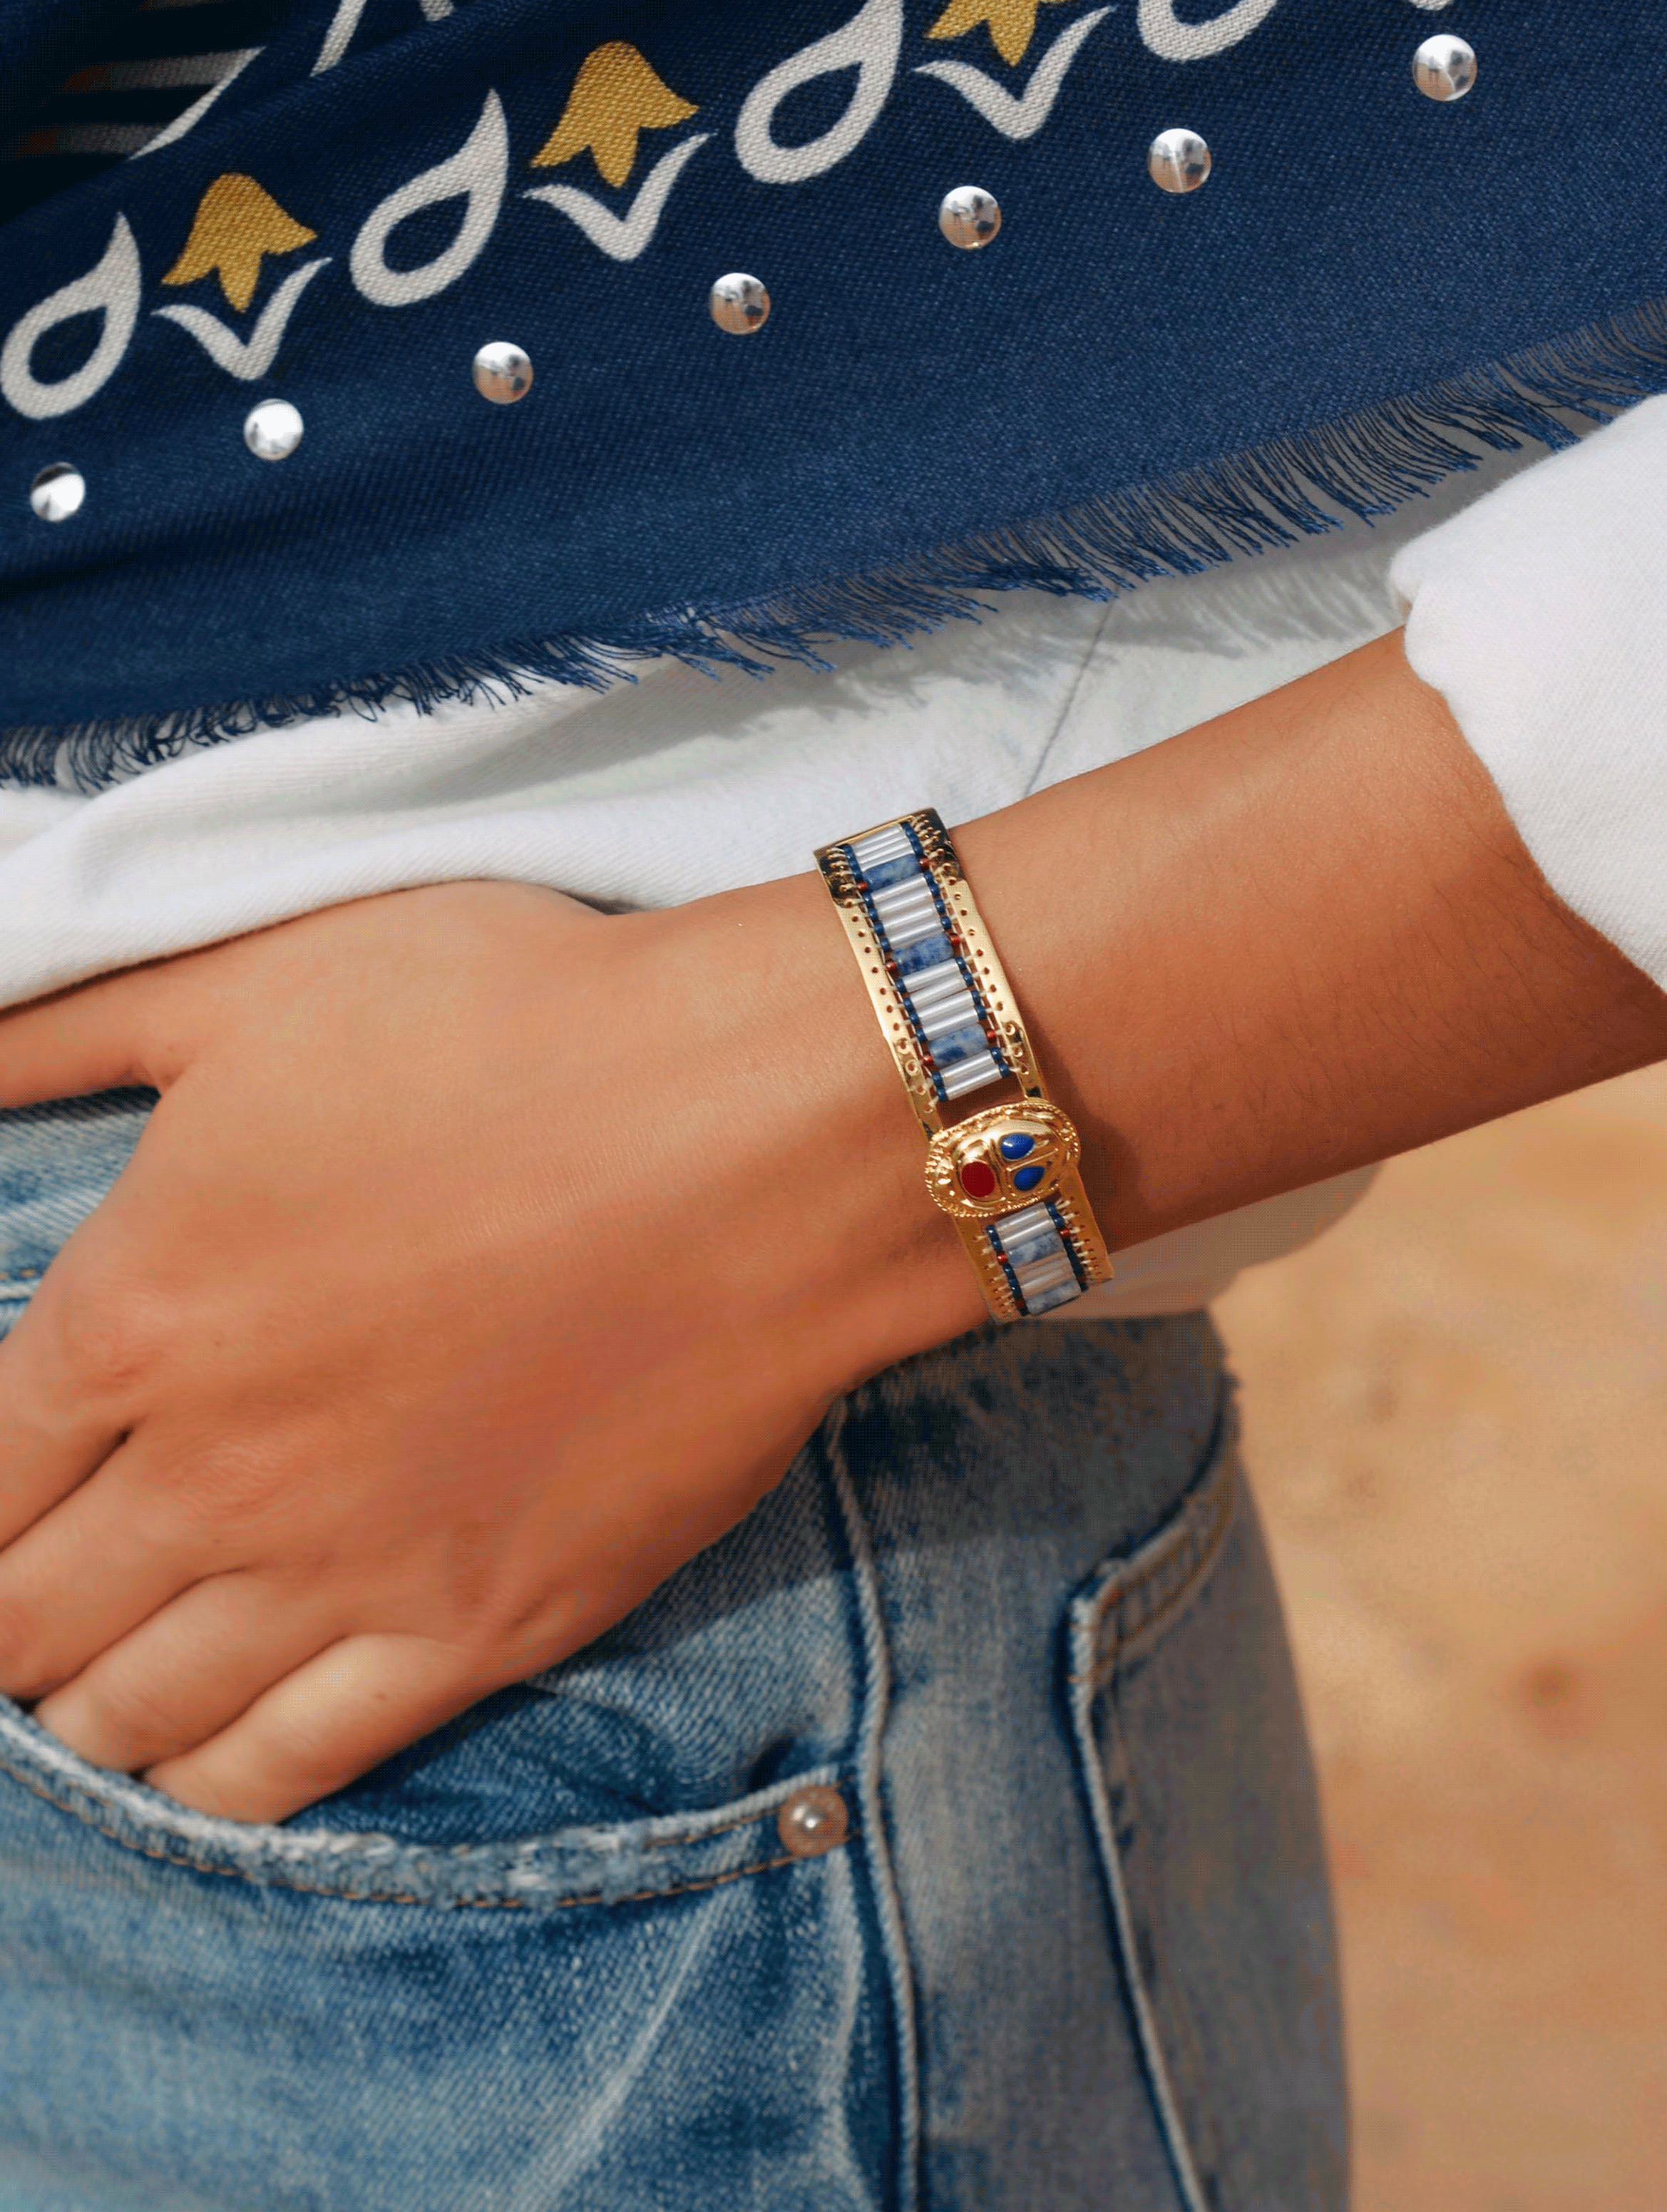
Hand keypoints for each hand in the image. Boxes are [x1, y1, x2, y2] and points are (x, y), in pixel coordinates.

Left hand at [0, 880, 973, 1821]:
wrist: (767, 1132)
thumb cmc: (521, 1026)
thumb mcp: (262, 973)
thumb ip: (66, 1023)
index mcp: (135, 1314)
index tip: (2, 1491)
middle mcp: (213, 1477)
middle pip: (22, 1627)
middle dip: (7, 1616)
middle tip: (43, 1577)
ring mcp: (349, 1575)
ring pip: (134, 1720)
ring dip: (91, 1703)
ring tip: (113, 1658)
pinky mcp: (481, 1634)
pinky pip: (287, 1774)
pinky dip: (216, 1777)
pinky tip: (216, 1739)